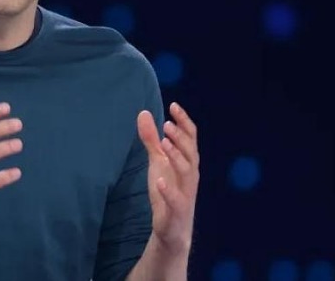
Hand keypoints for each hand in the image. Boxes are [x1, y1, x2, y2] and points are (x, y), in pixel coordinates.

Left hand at [137, 102, 199, 253]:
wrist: (172, 229)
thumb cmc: (167, 191)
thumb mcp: (157, 162)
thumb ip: (151, 139)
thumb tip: (143, 113)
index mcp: (187, 162)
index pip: (190, 138)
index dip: (184, 122)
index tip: (174, 106)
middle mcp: (190, 175)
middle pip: (191, 152)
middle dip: (181, 137)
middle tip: (167, 124)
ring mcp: (186, 192)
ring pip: (187, 172)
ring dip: (177, 156)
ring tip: (164, 143)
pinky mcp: (178, 210)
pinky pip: (176, 199)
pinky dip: (169, 190)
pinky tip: (160, 180)